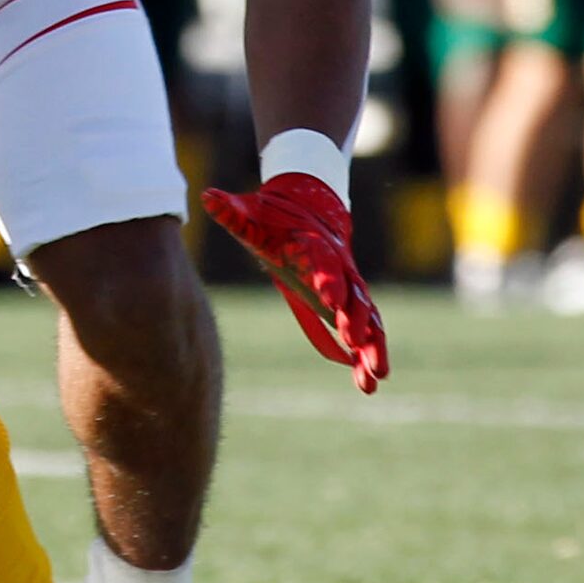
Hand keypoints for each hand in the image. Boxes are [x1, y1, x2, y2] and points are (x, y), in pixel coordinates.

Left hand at [201, 172, 388, 394]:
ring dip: (373, 344)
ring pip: (368, 317)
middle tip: (355, 340)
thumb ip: (232, 211)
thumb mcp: (251, 215)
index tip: (329, 301)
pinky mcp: (349, 304)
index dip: (327, 280)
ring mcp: (348, 287)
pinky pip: (366, 331)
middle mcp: (338, 267)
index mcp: (313, 245)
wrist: (308, 211)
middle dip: (355, 317)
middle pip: (353, 294)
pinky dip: (367, 355)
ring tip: (378, 373)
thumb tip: (206, 197)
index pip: (322, 263)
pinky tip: (367, 385)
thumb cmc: (273, 219)